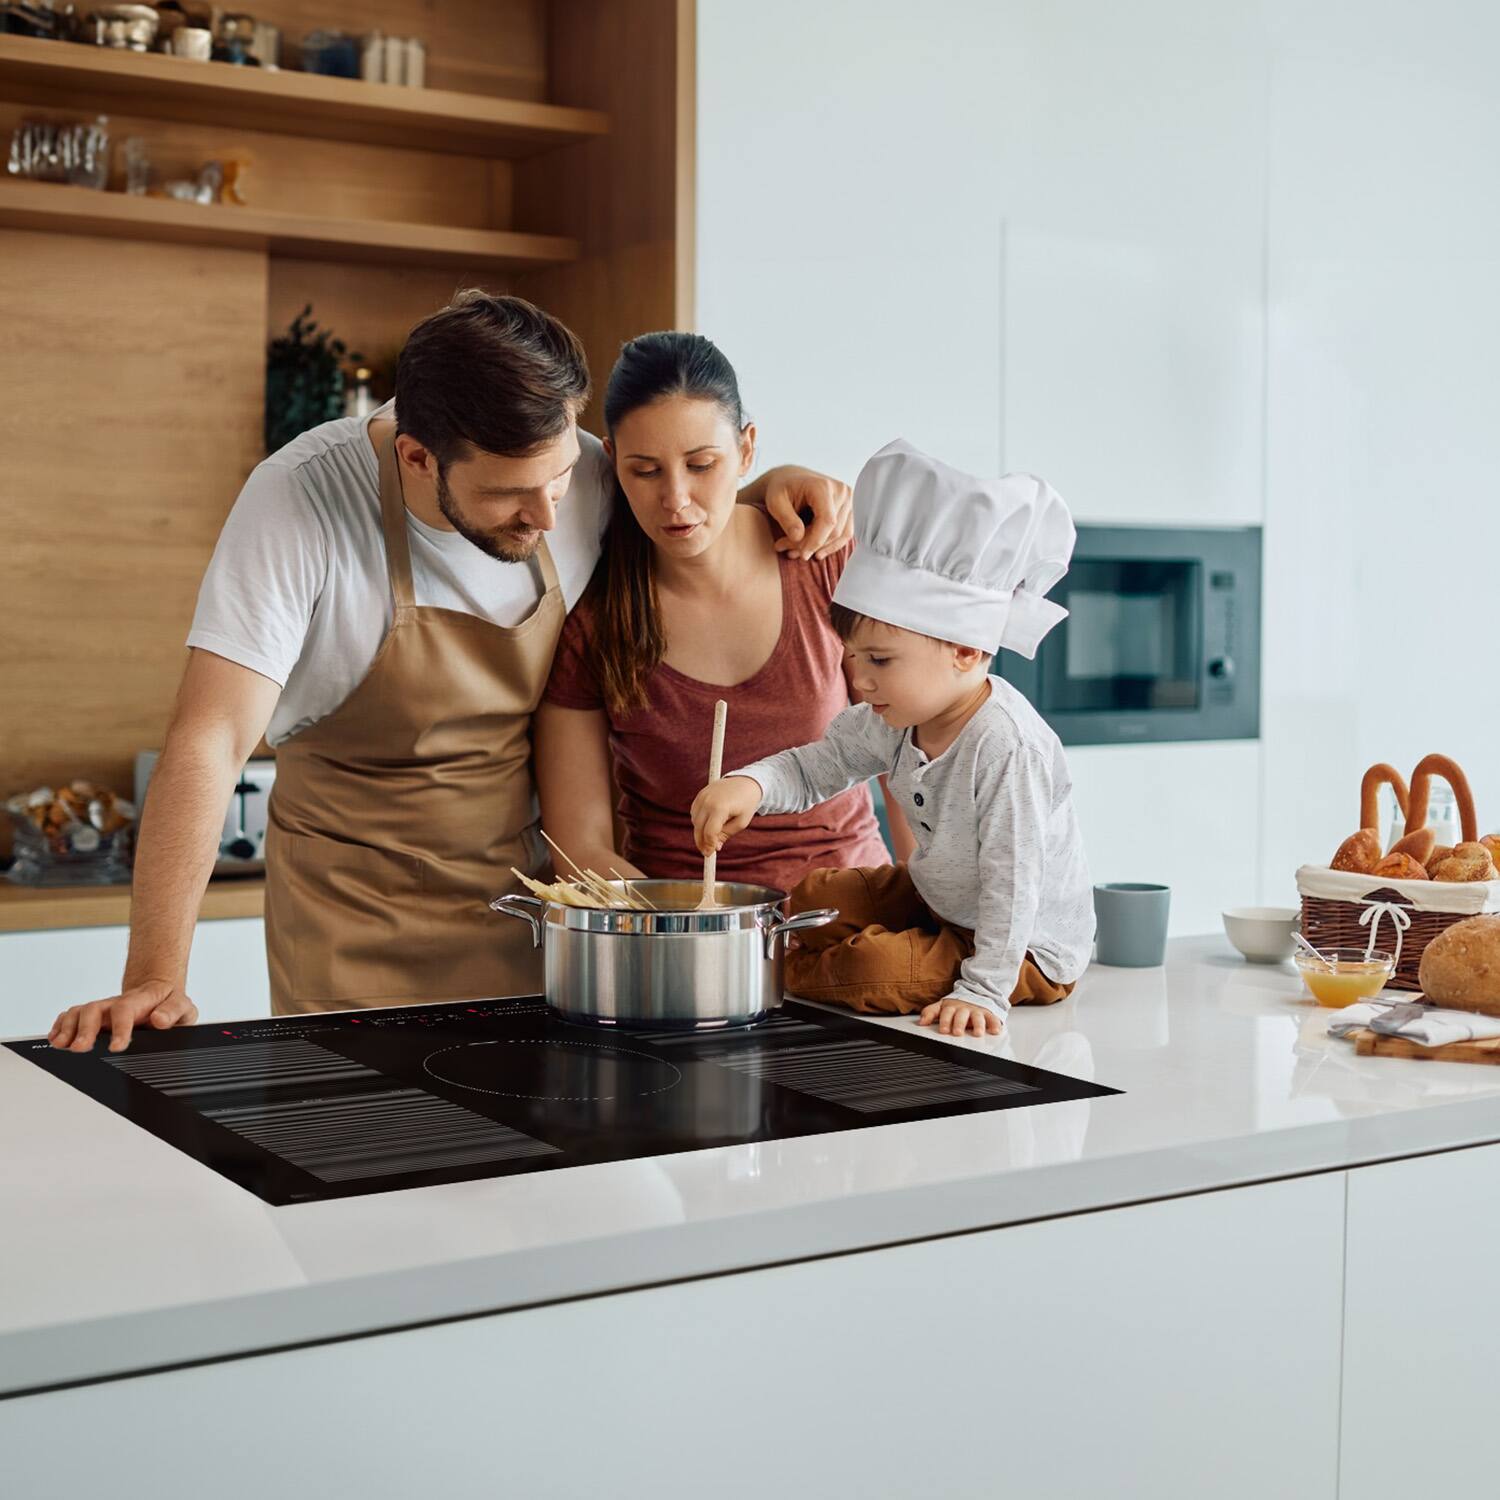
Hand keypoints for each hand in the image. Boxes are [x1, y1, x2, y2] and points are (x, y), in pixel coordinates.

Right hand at [49, 979, 198, 1053]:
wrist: (159, 993)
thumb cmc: (170, 1004)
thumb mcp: (183, 1007)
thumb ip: (175, 1012)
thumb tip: (160, 1020)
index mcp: (141, 1001)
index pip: (126, 1010)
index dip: (119, 1028)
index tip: (116, 1046)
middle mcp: (117, 1004)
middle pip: (95, 1009)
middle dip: (85, 1029)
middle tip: (80, 1048)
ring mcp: (104, 1009)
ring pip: (80, 1012)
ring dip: (68, 1028)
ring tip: (61, 1045)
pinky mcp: (94, 1016)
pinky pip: (72, 1016)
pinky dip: (61, 1026)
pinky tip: (56, 1039)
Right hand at [691, 776, 763, 855]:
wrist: (746, 781)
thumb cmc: (746, 803)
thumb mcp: (741, 822)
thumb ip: (726, 835)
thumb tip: (715, 847)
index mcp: (720, 808)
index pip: (709, 832)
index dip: (709, 845)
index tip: (710, 854)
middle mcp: (708, 801)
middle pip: (698, 828)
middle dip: (701, 842)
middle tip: (707, 852)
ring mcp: (702, 796)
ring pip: (695, 821)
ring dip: (700, 831)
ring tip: (711, 837)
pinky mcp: (700, 794)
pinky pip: (694, 812)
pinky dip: (699, 821)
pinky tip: (708, 824)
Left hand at [762, 466, 852, 559]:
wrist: (791, 479)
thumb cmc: (782, 489)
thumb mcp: (775, 501)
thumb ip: (786, 519)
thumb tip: (798, 538)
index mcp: (822, 486)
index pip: (827, 521)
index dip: (816, 541)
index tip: (802, 554)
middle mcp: (841, 491)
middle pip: (833, 530)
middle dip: (812, 545)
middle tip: (788, 550)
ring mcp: (849, 500)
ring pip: (841, 535)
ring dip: (820, 548)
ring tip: (797, 552)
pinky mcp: (850, 509)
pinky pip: (845, 534)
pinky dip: (830, 545)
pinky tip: (816, 552)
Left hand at [917, 997, 1002, 1037]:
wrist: (975, 994)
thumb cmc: (956, 1006)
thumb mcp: (942, 1007)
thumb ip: (930, 1013)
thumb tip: (921, 1022)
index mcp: (951, 1007)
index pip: (946, 1013)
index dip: (944, 1021)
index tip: (943, 1030)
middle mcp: (964, 1008)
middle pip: (961, 1015)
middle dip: (959, 1024)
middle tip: (957, 1032)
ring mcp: (976, 1011)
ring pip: (977, 1017)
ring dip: (978, 1025)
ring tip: (977, 1033)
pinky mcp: (988, 1013)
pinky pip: (992, 1018)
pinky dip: (995, 1024)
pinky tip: (995, 1030)